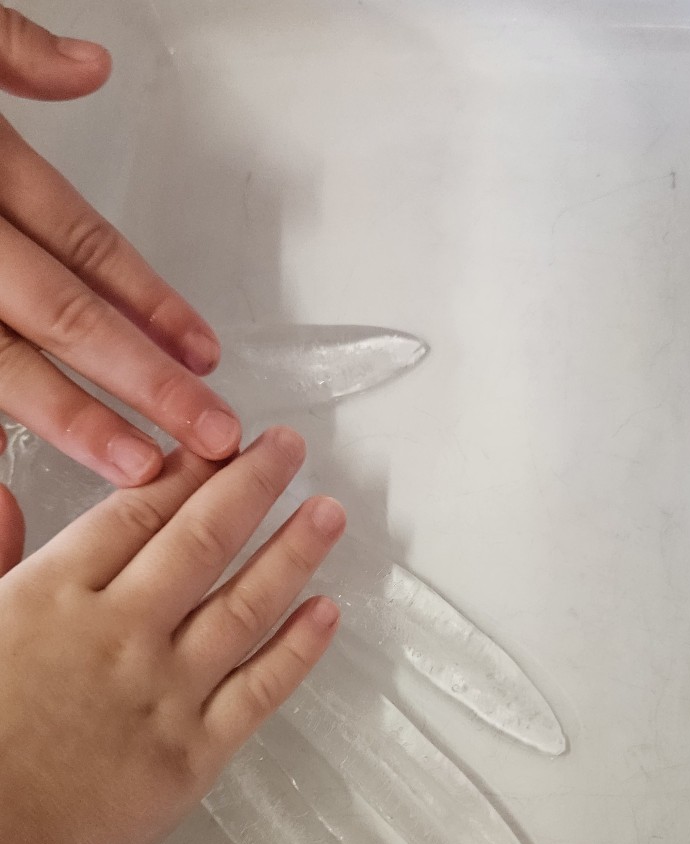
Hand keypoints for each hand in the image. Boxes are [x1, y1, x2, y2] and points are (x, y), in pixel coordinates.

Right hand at [0, 6, 240, 484]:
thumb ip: (8, 52)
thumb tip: (87, 67)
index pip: (83, 245)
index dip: (152, 300)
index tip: (205, 352)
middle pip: (63, 315)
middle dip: (141, 379)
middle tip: (206, 428)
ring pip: (2, 362)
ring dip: (72, 418)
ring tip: (137, 465)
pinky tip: (7, 482)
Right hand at [0, 426, 344, 843]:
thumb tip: (11, 496)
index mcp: (57, 596)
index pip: (139, 510)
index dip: (190, 468)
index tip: (222, 440)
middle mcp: (121, 632)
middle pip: (203, 540)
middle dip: (252, 484)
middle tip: (290, 449)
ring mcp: (165, 692)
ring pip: (244, 605)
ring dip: (293, 552)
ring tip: (328, 512)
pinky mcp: (195, 753)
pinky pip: (259, 689)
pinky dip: (299, 649)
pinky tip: (326, 611)